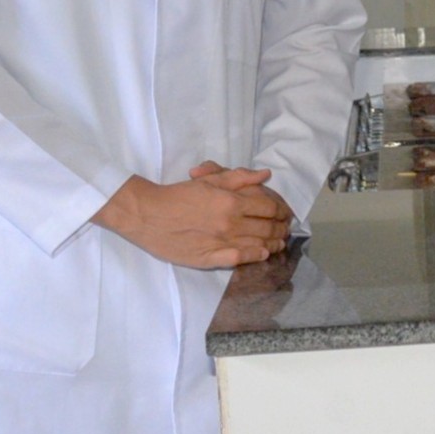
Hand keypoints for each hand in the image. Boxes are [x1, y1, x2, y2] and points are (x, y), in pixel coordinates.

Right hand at [96, 166, 288, 268]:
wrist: (148, 214)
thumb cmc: (179, 194)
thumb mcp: (209, 180)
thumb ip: (239, 177)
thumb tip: (265, 175)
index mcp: (231, 201)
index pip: (269, 207)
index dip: (282, 210)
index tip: (285, 213)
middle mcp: (230, 222)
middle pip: (268, 227)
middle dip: (281, 228)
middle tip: (286, 228)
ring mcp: (222, 241)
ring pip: (259, 244)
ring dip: (274, 243)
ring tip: (279, 242)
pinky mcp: (210, 257)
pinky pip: (240, 258)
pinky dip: (255, 255)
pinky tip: (262, 253)